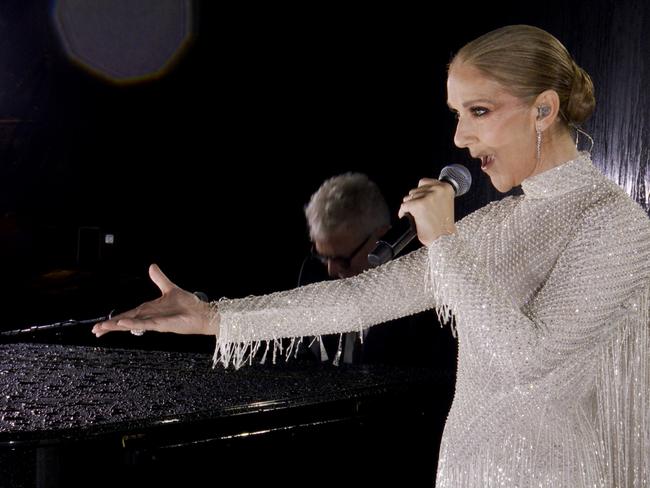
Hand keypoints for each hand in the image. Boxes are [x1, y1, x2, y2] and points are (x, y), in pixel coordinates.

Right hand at [92, 264, 217, 336]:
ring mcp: (155, 322)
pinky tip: (123, 324)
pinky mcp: (162, 325)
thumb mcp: (170, 288)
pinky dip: (134, 323)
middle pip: (125, 321)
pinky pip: (146, 324)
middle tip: (95, 331)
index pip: (127, 314)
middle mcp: (149, 317)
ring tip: (102, 328)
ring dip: (117, 326)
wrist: (202, 313)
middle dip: (110, 326)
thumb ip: (159, 278)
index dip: (114, 320)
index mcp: (149, 310)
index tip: (100, 325)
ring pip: (132, 324)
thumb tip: (152, 266)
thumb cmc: (188, 305)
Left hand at [398, 178, 456, 245]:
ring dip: (409, 206)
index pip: (424, 182)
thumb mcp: (444, 204)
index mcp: (446, 188)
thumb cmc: (444, 226)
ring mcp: (428, 196)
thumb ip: (435, 195)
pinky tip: (407, 218)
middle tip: (418, 211)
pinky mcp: (419, 205)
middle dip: (414, 200)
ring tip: (415, 215)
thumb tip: (420, 192)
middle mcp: (438, 189)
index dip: (419, 192)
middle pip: (415, 190)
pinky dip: (403, 212)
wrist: (444, 239)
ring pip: (408, 197)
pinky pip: (404, 206)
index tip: (419, 200)